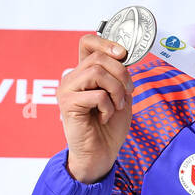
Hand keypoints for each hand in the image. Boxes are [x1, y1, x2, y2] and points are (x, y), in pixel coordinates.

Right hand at [58, 33, 133, 182]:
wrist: (102, 152)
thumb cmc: (111, 125)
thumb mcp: (121, 94)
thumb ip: (119, 75)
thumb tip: (124, 55)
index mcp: (85, 72)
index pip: (88, 42)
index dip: (106, 42)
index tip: (123, 53)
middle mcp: (73, 77)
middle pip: (98, 57)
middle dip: (122, 73)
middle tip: (127, 92)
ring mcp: (67, 89)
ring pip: (96, 73)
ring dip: (116, 91)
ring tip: (116, 106)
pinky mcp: (67, 104)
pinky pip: (96, 95)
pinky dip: (109, 107)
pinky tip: (105, 118)